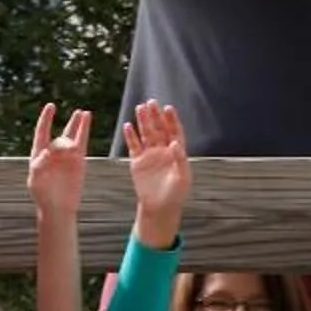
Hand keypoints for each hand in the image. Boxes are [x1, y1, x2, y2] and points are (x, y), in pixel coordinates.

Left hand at [27, 100, 90, 218]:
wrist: (58, 208)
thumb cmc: (43, 195)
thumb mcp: (35, 180)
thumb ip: (39, 164)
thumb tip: (48, 151)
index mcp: (39, 154)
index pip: (42, 132)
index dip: (46, 119)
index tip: (51, 106)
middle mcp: (53, 152)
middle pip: (59, 137)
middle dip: (66, 128)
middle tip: (73, 121)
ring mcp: (67, 156)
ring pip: (72, 136)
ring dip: (76, 123)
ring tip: (82, 113)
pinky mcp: (78, 160)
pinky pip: (82, 141)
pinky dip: (84, 129)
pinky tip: (87, 117)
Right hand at [123, 99, 190, 241]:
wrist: (160, 208)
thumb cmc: (175, 194)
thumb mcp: (182, 178)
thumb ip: (180, 159)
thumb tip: (175, 143)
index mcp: (176, 152)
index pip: (174, 131)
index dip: (171, 119)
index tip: (168, 108)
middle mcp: (163, 150)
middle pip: (159, 129)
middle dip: (155, 116)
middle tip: (151, 102)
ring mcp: (150, 155)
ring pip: (146, 134)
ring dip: (143, 121)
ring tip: (139, 108)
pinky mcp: (137, 162)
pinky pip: (133, 146)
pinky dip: (131, 136)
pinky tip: (128, 126)